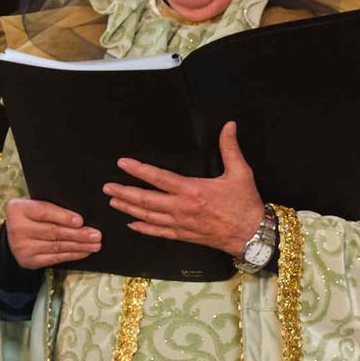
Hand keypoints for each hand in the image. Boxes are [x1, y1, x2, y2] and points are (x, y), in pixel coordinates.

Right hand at [4, 198, 100, 269]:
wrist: (14, 235)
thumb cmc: (31, 215)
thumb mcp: (35, 204)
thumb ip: (52, 205)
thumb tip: (80, 215)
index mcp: (18, 209)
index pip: (44, 212)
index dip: (63, 217)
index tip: (81, 221)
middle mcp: (17, 228)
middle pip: (53, 231)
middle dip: (78, 234)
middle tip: (96, 235)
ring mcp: (21, 247)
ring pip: (56, 246)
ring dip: (79, 246)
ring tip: (95, 244)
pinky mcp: (29, 261)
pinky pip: (55, 258)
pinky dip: (72, 255)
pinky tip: (84, 252)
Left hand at [104, 120, 264, 255]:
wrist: (251, 234)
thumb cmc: (245, 204)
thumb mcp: (241, 173)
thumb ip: (230, 148)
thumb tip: (228, 126)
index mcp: (192, 190)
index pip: (158, 178)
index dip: (138, 170)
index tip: (123, 163)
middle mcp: (181, 208)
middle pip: (145, 200)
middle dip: (124, 192)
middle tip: (107, 186)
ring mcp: (180, 223)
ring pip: (147, 216)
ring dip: (128, 208)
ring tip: (113, 200)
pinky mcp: (183, 235)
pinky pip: (158, 232)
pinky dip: (142, 228)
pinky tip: (131, 224)